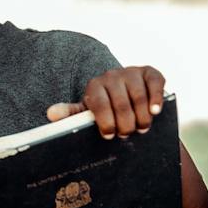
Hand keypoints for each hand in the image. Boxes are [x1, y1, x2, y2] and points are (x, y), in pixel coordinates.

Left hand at [47, 66, 164, 138]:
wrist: (125, 92)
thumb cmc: (105, 107)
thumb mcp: (88, 112)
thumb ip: (71, 115)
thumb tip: (51, 114)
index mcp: (94, 86)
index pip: (99, 104)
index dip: (106, 122)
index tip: (110, 135)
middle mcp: (112, 76)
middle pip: (121, 103)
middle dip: (126, 123)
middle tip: (127, 134)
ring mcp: (132, 72)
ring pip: (139, 97)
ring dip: (142, 117)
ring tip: (142, 128)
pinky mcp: (150, 72)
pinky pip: (155, 83)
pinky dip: (156, 98)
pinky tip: (156, 112)